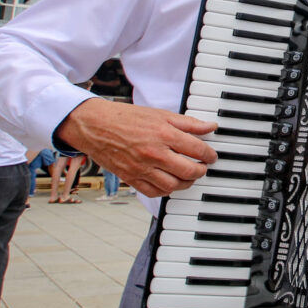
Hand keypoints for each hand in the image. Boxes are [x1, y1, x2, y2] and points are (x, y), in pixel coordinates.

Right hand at [55, 98, 216, 197]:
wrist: (96, 126)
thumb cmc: (127, 118)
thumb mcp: (161, 114)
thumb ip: (188, 123)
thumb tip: (210, 127)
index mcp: (164, 134)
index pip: (198, 150)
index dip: (210, 154)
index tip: (212, 156)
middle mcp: (155, 154)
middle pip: (189, 171)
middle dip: (201, 170)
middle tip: (203, 167)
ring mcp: (142, 169)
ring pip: (174, 185)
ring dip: (186, 183)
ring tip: (189, 176)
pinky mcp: (131, 179)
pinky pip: (154, 192)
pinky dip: (166, 191)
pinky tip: (170, 183)